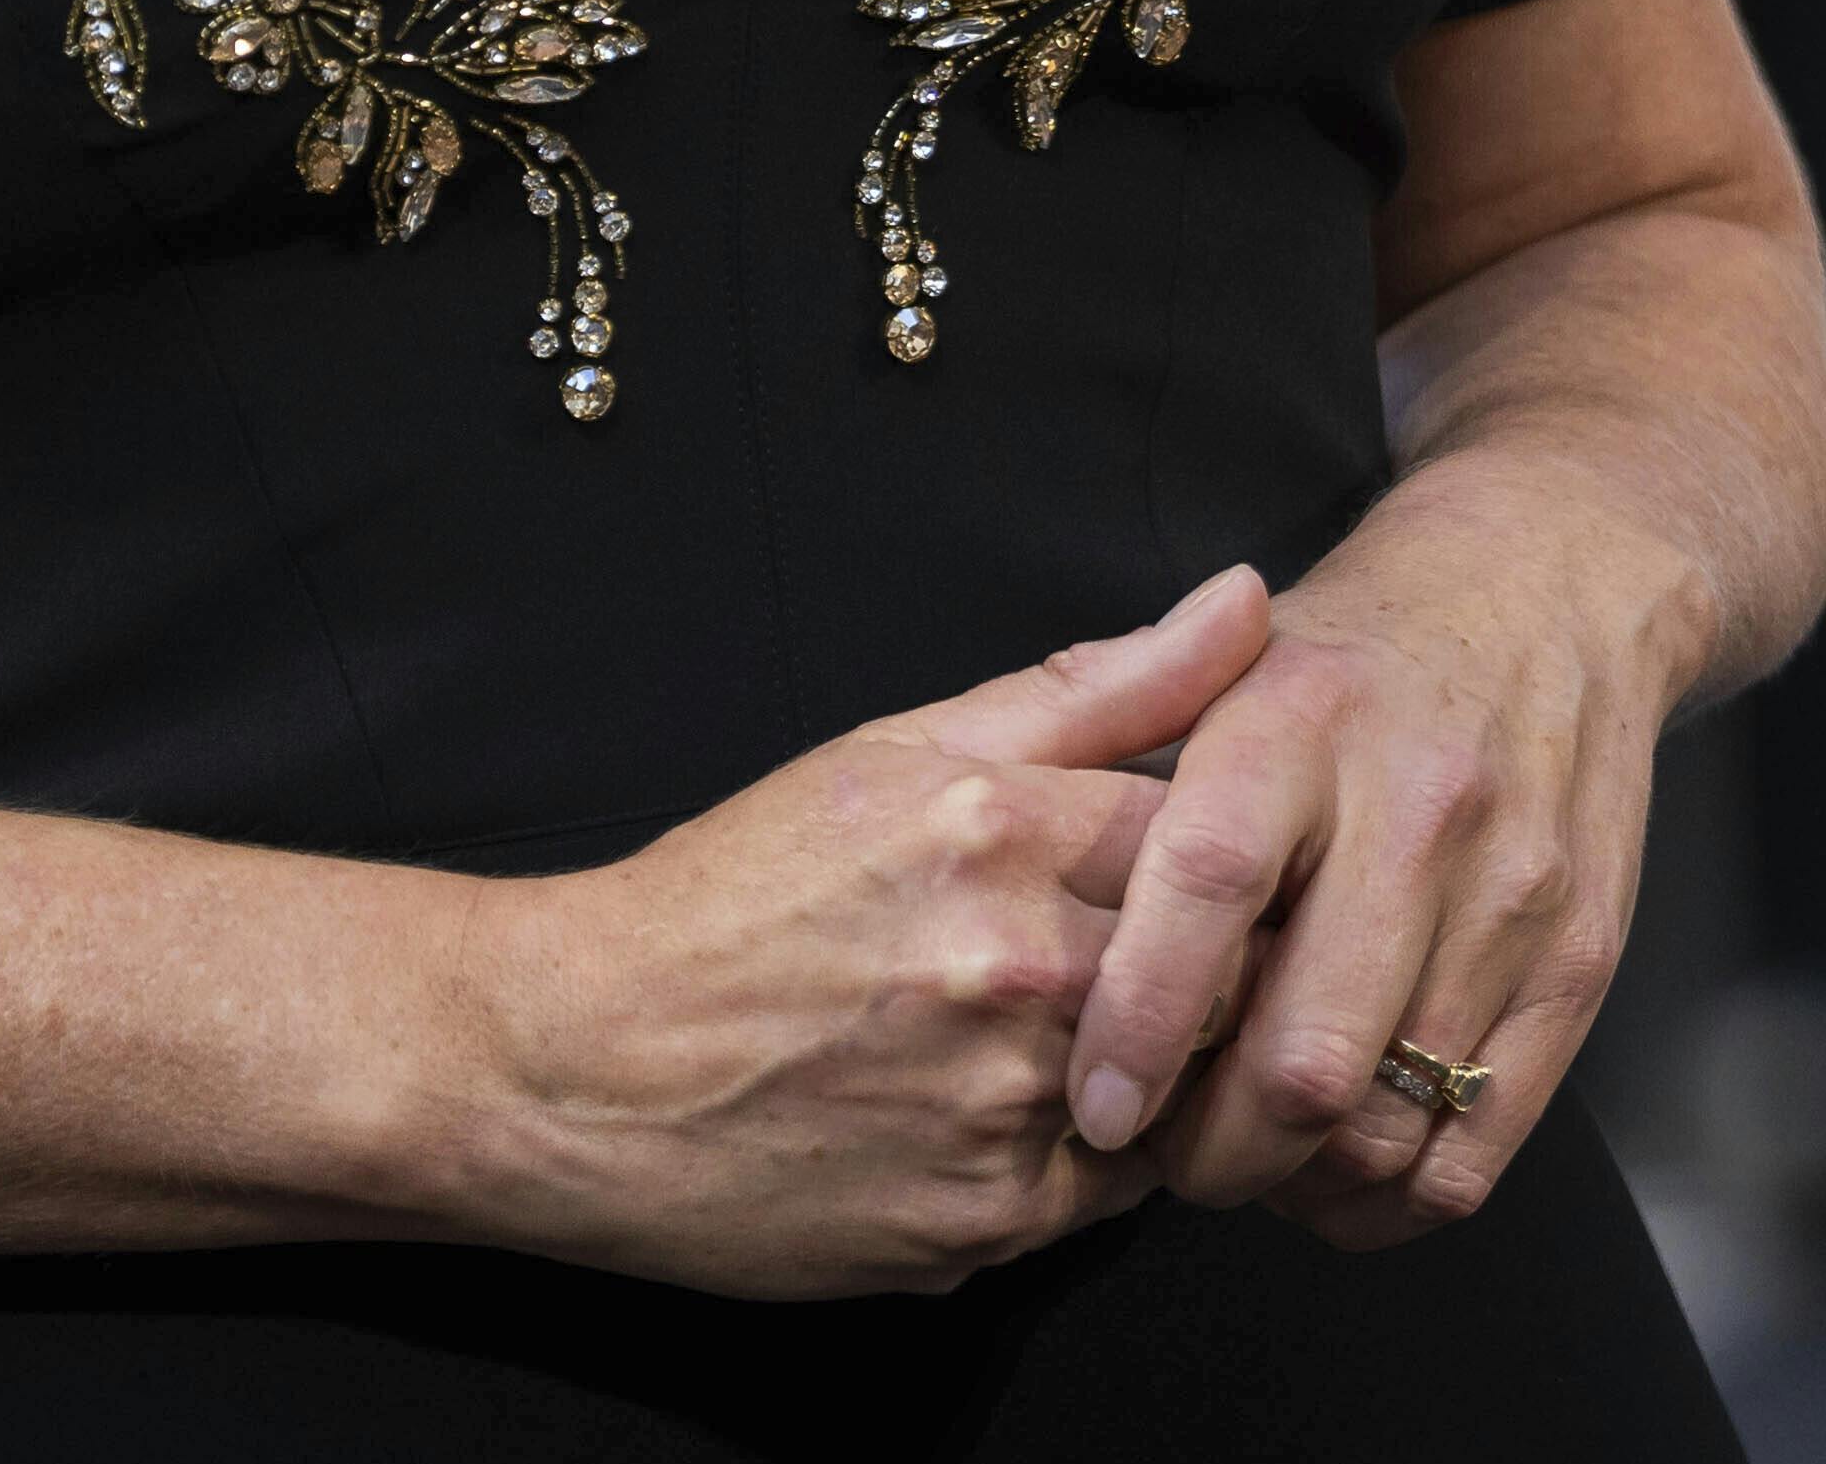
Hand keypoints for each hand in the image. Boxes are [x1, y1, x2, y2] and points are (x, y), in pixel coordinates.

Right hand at [424, 565, 1273, 1298]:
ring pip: (1177, 1092)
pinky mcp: (988, 1225)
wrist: (577, 1068)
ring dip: (1146, 1070)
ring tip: (1037, 1043)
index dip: (1213, 864)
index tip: (1176, 879)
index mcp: (997, 826)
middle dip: (1204, 973)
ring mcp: (1005, 1110)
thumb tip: (1248, 599)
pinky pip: (1111, 1194)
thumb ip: (1094, 685)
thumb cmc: (730, 896)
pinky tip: (986, 1116)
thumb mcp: (895, 750)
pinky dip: (1078, 1157)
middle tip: (1121, 967)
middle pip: (1225, 975)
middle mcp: (1016, 970)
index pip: (1218, 842)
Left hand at [1073, 479, 1687, 1250]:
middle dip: (1216, 1149)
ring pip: (1389, 1121)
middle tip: (1165, 1154)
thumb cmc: (1358, 650)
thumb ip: (1113, 737)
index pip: (1209, 886)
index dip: (1142, 1017)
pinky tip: (1339, 1173)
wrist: (1555, 586)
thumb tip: (1018, 858)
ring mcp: (1513, 892)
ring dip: (1297, 1181)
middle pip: (1307, 1053)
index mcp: (1298, 720)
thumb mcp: (1229, 651)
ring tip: (1246, 1159)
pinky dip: (1392, 1199)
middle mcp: (1417, 806)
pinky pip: (1478, 1146)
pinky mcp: (1582, 962)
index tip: (1094, 1105)